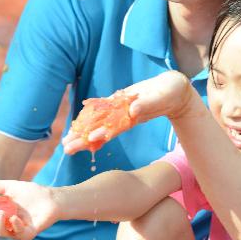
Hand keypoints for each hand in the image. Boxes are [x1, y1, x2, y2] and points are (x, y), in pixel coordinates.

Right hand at [0, 181, 59, 239]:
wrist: (51, 197)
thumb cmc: (32, 192)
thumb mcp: (10, 186)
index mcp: (0, 214)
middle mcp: (6, 224)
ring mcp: (17, 230)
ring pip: (1, 233)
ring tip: (1, 212)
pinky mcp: (28, 233)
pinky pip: (18, 234)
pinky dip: (15, 226)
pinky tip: (14, 218)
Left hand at [63, 71, 192, 154]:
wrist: (174, 90)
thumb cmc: (172, 93)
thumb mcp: (161, 97)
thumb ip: (147, 104)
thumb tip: (133, 111)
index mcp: (133, 117)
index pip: (114, 128)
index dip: (101, 134)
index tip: (88, 140)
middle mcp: (124, 116)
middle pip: (102, 128)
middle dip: (84, 139)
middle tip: (66, 148)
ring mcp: (121, 110)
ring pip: (99, 121)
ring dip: (83, 131)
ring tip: (67, 141)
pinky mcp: (121, 101)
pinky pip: (103, 109)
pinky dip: (90, 115)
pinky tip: (78, 123)